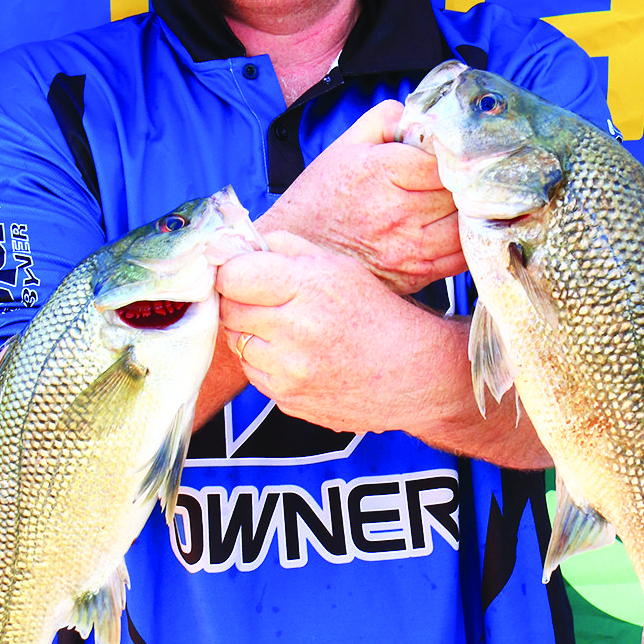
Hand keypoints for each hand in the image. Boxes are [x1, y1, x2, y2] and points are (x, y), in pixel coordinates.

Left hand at [215, 231, 551, 468]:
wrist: (414, 374)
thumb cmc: (375, 312)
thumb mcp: (338, 266)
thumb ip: (285, 249)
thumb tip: (235, 244)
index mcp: (307, 287)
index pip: (233, 275)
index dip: (233, 271)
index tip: (242, 273)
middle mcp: (295, 331)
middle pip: (229, 309)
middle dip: (241, 301)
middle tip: (266, 300)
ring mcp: (289, 371)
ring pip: (237, 343)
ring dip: (252, 334)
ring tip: (289, 330)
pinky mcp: (287, 400)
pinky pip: (254, 373)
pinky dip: (266, 362)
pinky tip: (298, 356)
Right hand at [260, 100, 462, 294]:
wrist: (296, 249)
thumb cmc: (321, 197)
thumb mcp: (346, 144)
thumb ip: (387, 120)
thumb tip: (422, 116)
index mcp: (382, 172)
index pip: (443, 160)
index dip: (452, 155)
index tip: (450, 155)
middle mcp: (397, 212)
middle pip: (458, 191)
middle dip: (462, 182)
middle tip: (459, 177)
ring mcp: (408, 248)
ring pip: (464, 224)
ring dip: (467, 212)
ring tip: (458, 203)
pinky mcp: (415, 274)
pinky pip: (459, 257)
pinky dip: (466, 242)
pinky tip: (455, 229)